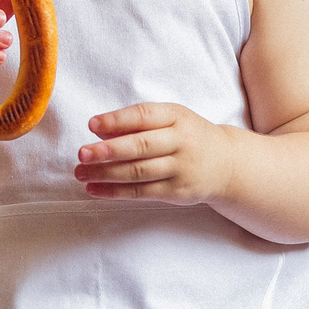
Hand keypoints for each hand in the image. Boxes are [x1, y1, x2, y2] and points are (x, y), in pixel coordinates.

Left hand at [77, 103, 234, 203]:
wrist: (226, 163)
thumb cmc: (189, 136)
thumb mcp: (170, 120)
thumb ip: (138, 123)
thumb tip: (99, 130)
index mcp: (177, 117)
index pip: (144, 116)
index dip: (117, 120)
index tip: (92, 124)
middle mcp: (181, 142)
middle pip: (140, 147)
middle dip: (108, 151)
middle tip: (82, 154)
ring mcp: (181, 168)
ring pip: (138, 172)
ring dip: (106, 174)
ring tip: (81, 173)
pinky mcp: (177, 191)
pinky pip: (142, 192)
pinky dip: (116, 192)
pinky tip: (95, 189)